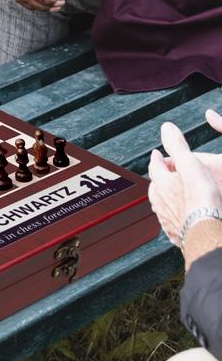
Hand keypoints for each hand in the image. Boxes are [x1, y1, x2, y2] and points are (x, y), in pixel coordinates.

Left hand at [148, 122, 221, 245]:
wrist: (206, 231)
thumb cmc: (200, 199)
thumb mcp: (190, 164)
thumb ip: (177, 145)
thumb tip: (166, 128)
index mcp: (161, 183)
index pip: (154, 166)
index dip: (158, 158)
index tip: (158, 154)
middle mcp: (159, 201)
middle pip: (156, 185)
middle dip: (160, 177)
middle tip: (167, 173)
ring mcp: (166, 218)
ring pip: (161, 203)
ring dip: (165, 196)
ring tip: (173, 193)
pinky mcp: (175, 232)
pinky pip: (170, 220)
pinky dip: (173, 214)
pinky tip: (180, 215)